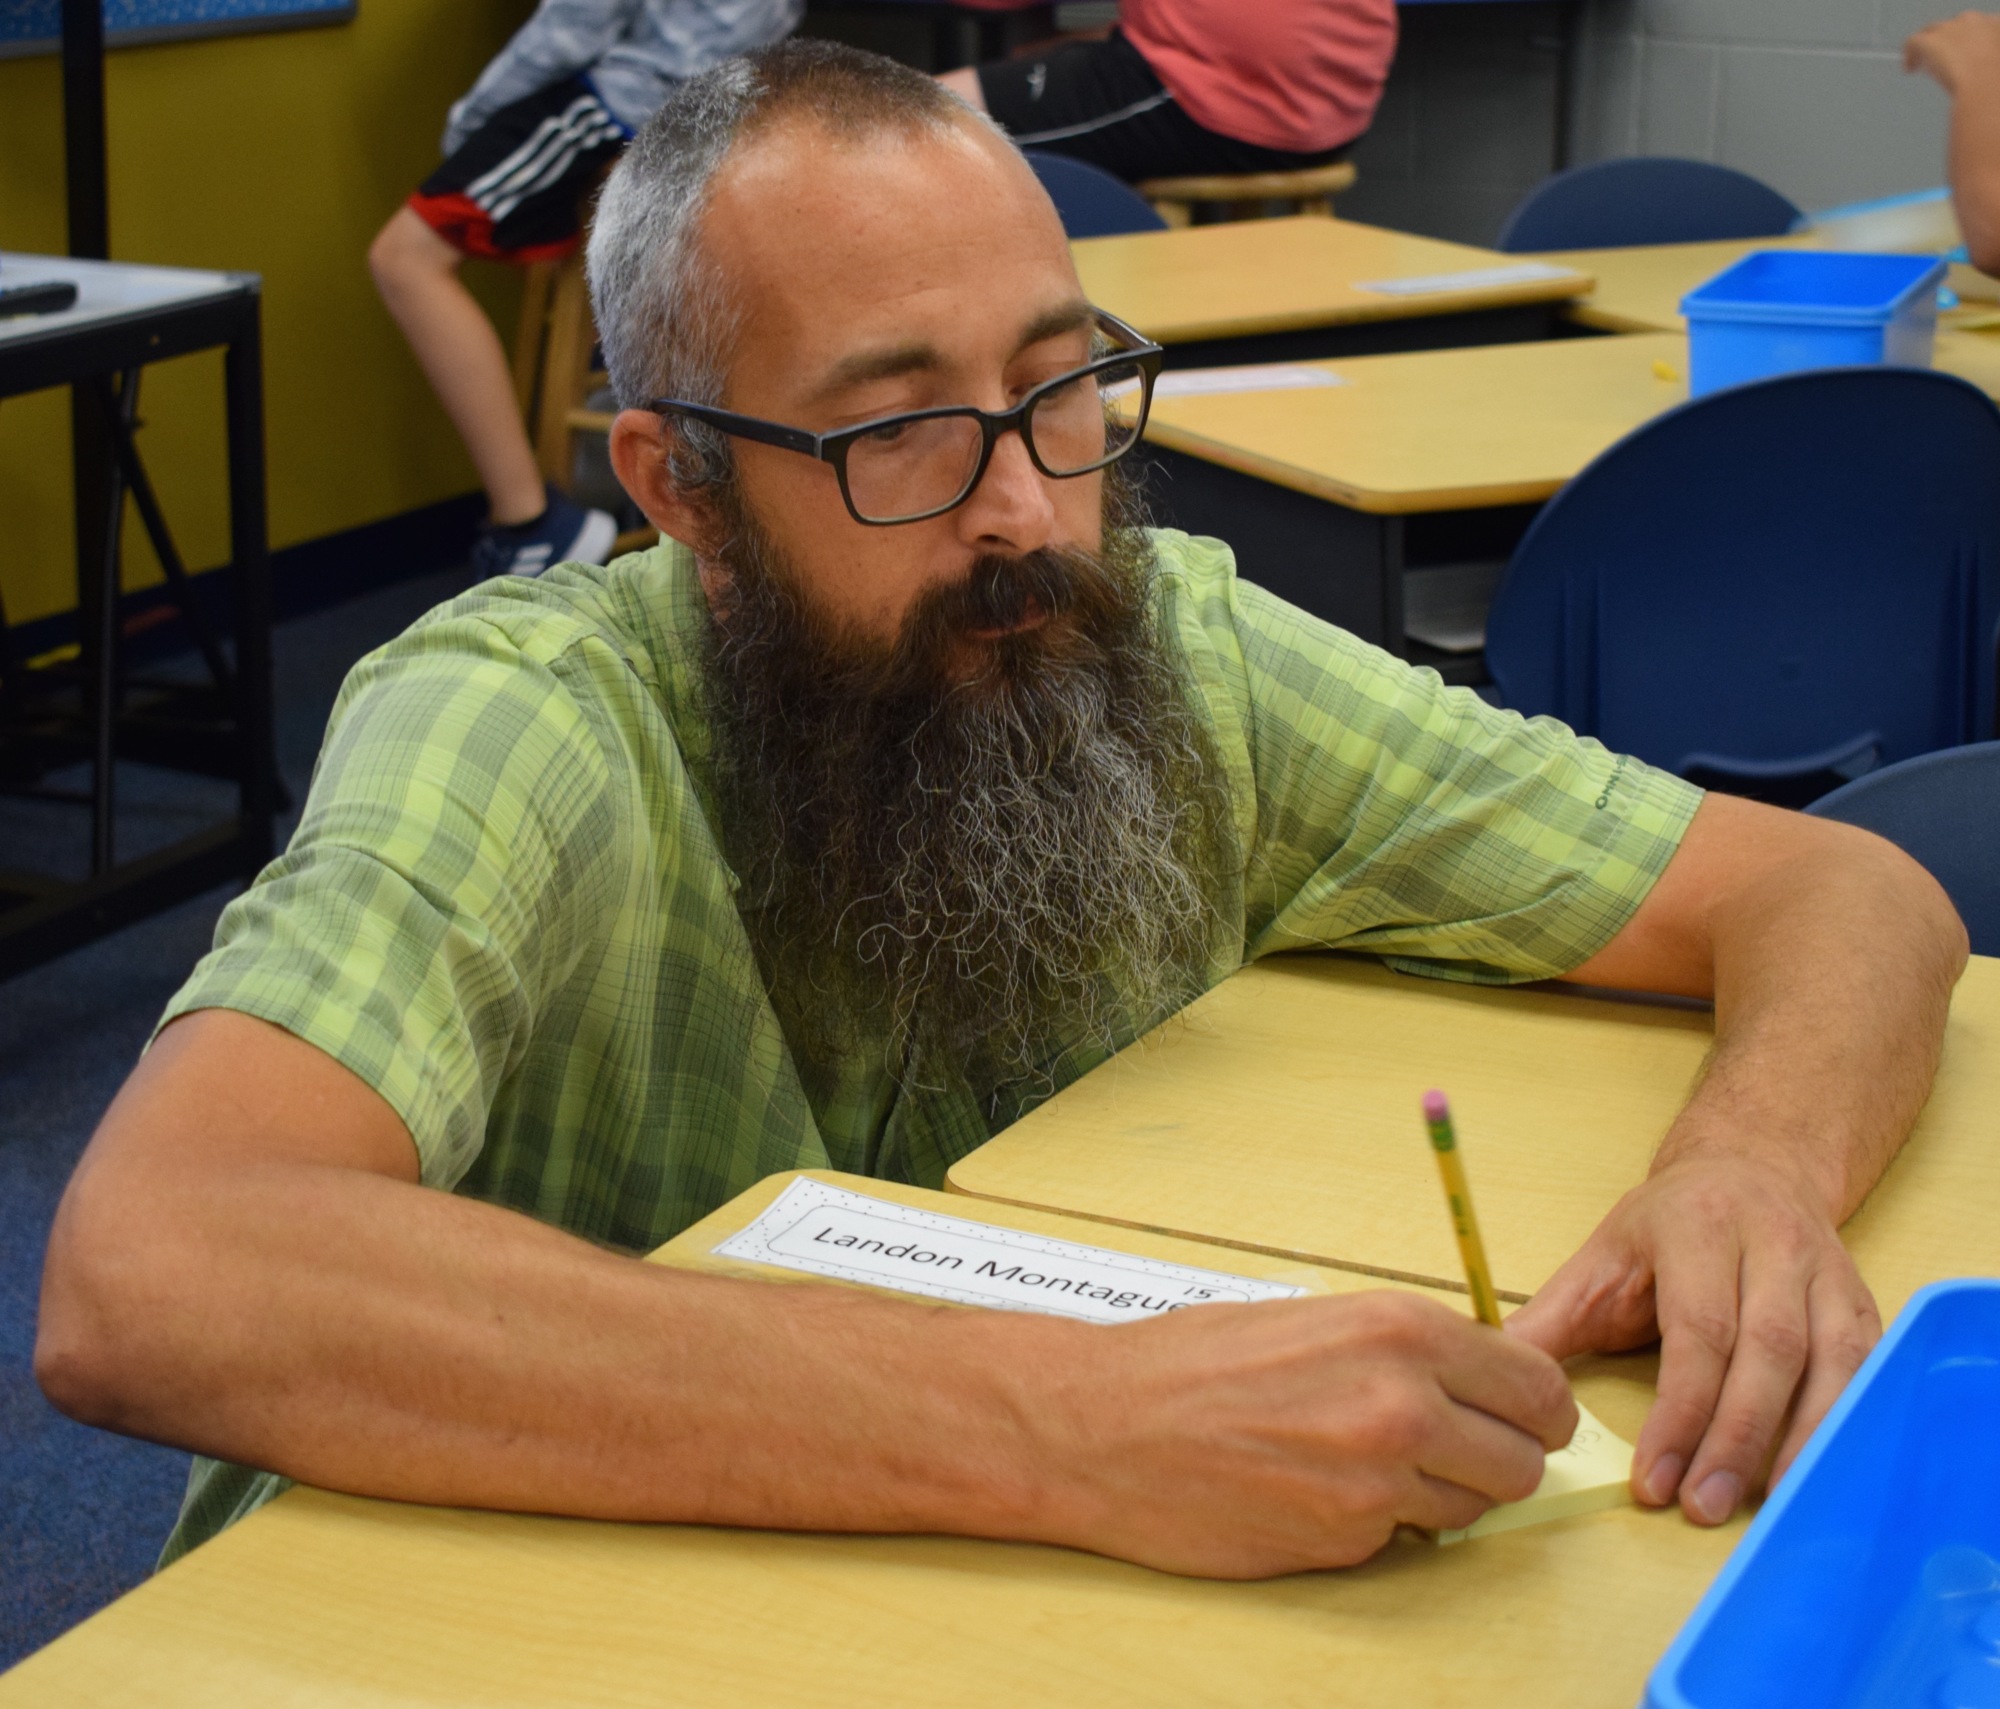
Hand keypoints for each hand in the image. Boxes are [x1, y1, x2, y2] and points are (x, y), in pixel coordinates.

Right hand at [1041, 1291, 1575, 1577]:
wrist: (1103, 1425)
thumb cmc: (1191, 1362)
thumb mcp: (1314, 1319)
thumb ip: (1404, 1350)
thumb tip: (1475, 1384)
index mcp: (1399, 1330)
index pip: (1536, 1386)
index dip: (1534, 1407)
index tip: (1523, 1415)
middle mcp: (1402, 1404)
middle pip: (1522, 1460)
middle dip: (1498, 1457)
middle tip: (1455, 1448)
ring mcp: (1376, 1484)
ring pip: (1472, 1509)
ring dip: (1439, 1494)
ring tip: (1369, 1463)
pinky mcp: (1345, 1544)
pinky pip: (1402, 1540)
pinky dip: (1377, 1523)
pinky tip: (1318, 1490)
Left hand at [1504, 1155, 1879, 1526]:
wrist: (1749, 1170)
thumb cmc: (1666, 1229)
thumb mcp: (1599, 1260)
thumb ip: (1549, 1320)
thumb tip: (1491, 1373)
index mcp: (1698, 1226)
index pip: (1699, 1329)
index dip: (1680, 1411)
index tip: (1654, 1478)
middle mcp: (1774, 1243)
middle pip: (1768, 1350)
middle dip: (1734, 1437)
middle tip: (1701, 1504)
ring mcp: (1828, 1272)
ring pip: (1831, 1363)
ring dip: (1798, 1441)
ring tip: (1763, 1505)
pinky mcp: (1862, 1303)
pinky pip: (1867, 1371)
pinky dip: (1844, 1425)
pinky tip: (1817, 1473)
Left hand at [1904, 10, 1999, 90]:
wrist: (1985, 83)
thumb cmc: (1994, 80)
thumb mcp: (1994, 63)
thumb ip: (1985, 59)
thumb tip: (1978, 68)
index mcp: (1992, 25)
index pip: (1975, 28)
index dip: (1966, 41)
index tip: (1962, 54)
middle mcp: (1971, 21)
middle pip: (1952, 27)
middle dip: (1946, 42)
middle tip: (1941, 60)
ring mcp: (1948, 29)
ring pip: (1932, 32)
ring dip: (1927, 47)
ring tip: (1921, 64)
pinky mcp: (1928, 41)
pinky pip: (1913, 42)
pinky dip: (1910, 55)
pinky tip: (1909, 68)